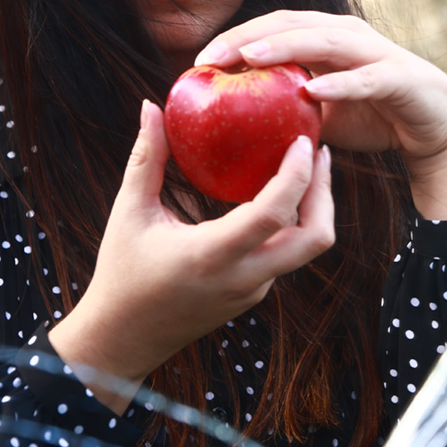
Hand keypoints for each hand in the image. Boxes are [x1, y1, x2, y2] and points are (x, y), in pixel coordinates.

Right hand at [48, 100, 333, 411]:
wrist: (124, 339)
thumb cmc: (121, 273)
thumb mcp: (129, 213)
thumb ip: (147, 159)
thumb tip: (151, 106)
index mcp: (213, 255)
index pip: (274, 213)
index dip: (298, 175)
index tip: (303, 141)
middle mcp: (243, 278)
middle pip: (315, 238)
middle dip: (325, 192)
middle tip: (318, 152)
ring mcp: (254, 290)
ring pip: (305, 248)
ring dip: (312, 207)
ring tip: (302, 166)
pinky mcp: (253, 294)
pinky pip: (284, 255)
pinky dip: (289, 222)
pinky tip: (275, 194)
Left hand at [195, 11, 446, 220]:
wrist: (434, 125)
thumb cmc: (372, 115)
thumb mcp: (319, 114)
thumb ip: (285, 111)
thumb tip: (234, 129)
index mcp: (325, 37)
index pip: (272, 27)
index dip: (235, 37)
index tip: (199, 61)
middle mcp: (347, 35)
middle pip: (291, 25)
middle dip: (248, 37)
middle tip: (211, 57)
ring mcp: (374, 53)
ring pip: (324, 41)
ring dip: (286, 47)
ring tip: (251, 58)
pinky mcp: (398, 77)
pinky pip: (365, 78)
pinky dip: (338, 83)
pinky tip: (311, 90)